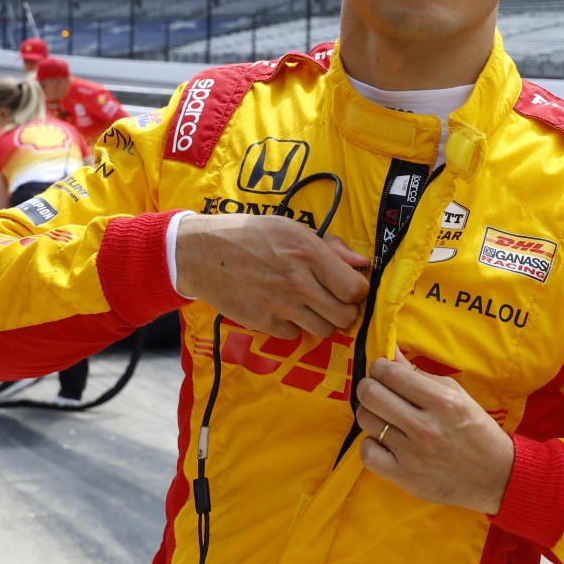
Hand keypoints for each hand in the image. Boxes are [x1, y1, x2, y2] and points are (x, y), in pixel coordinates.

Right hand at [174, 212, 369, 339]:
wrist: (202, 253)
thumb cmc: (250, 235)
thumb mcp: (292, 228)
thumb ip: (331, 247)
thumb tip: (362, 263)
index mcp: (308, 253)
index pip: (355, 289)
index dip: (358, 292)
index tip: (350, 288)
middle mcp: (297, 283)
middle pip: (345, 317)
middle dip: (345, 311)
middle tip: (335, 302)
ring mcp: (280, 306)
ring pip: (323, 331)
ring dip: (322, 321)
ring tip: (311, 306)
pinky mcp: (263, 324)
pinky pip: (295, 335)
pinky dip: (294, 326)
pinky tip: (284, 309)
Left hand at [355, 349, 514, 513]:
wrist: (494, 475)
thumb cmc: (475, 429)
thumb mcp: (456, 395)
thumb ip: (420, 374)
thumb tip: (391, 354)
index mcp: (442, 401)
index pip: (391, 374)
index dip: (380, 367)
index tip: (384, 371)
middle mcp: (426, 427)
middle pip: (371, 395)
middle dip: (368, 386)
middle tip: (377, 390)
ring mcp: (413, 454)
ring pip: (367, 420)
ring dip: (370, 413)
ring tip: (384, 416)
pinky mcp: (405, 476)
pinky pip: (368, 453)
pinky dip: (370, 444)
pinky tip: (383, 441)